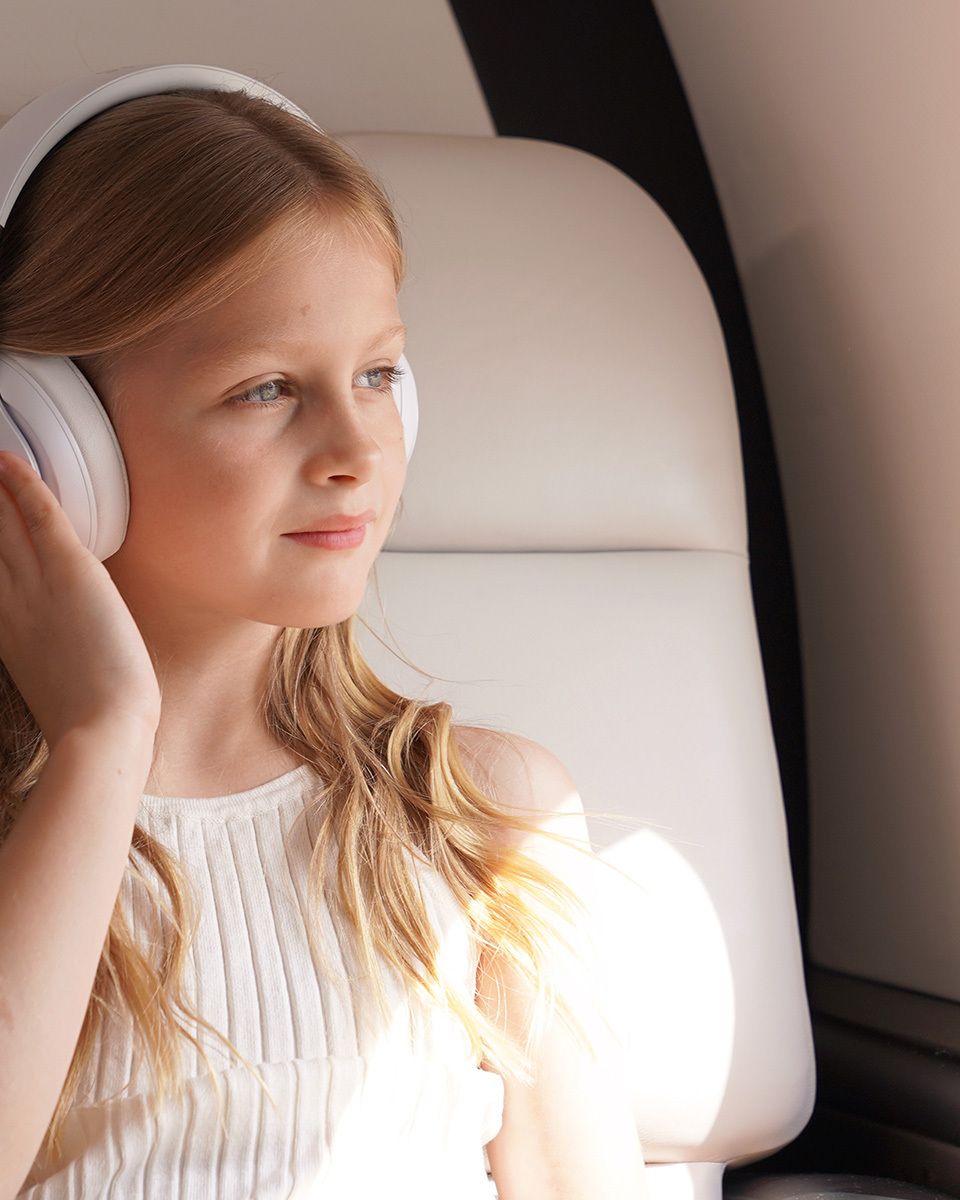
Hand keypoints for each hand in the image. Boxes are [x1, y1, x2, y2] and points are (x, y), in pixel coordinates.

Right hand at [0, 450, 160, 750]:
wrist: (103, 729)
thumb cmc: (91, 718)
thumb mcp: (53, 683)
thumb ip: (43, 656)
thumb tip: (54, 648)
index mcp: (6, 633)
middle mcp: (9, 604)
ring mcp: (37, 586)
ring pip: (3, 524)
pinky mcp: (70, 572)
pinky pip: (41, 517)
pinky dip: (24, 486)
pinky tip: (10, 461)